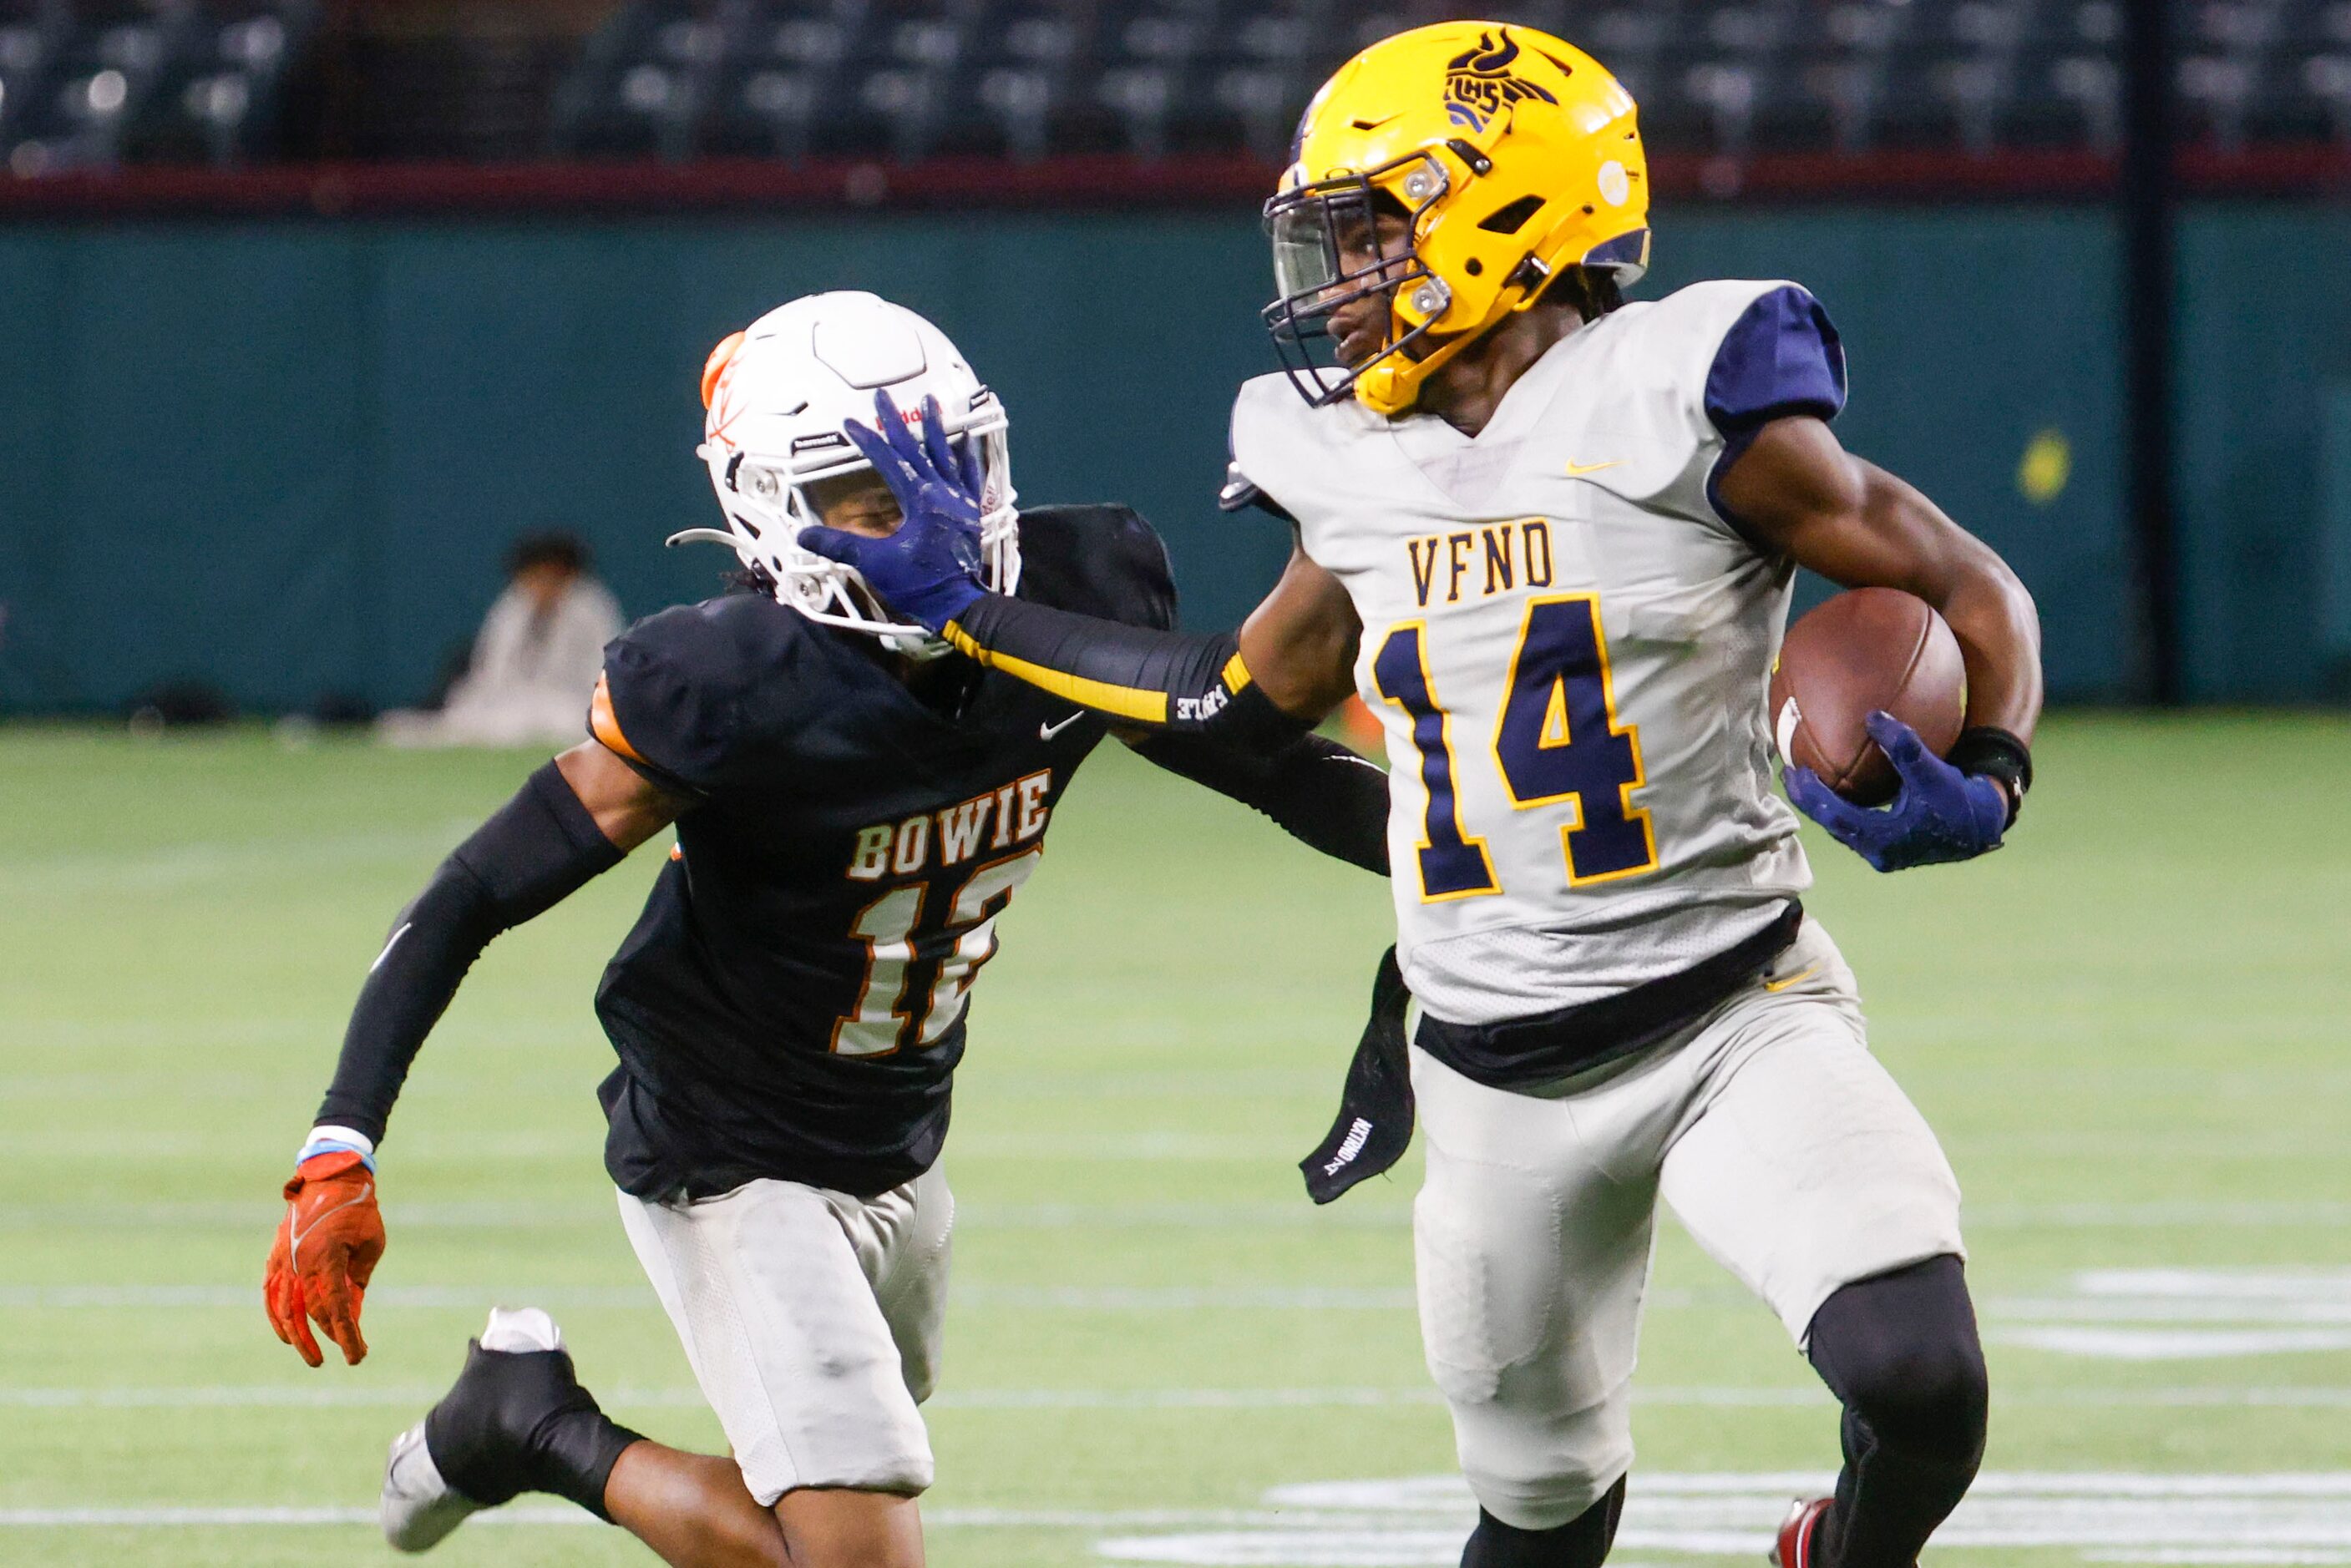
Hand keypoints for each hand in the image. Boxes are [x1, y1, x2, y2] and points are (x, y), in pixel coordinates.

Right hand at [264, 1148, 384, 1365]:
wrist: (331, 1179)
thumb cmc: (359, 1211)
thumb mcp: (371, 1244)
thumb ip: (359, 1279)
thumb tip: (351, 1311)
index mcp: (327, 1258)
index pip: (336, 1308)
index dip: (346, 1335)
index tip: (357, 1356)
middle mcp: (300, 1263)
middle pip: (311, 1312)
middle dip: (331, 1336)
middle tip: (347, 1354)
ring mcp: (282, 1261)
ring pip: (284, 1310)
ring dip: (298, 1337)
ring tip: (313, 1357)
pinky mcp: (274, 1257)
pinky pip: (270, 1294)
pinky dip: (276, 1316)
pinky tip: (286, 1334)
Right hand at [797, 390, 989, 632]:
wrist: (958, 604)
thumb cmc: (918, 584)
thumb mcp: (875, 564)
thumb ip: (840, 545)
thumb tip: (803, 534)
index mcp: (918, 500)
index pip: (887, 460)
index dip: (867, 440)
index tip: (850, 423)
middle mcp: (941, 492)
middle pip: (915, 449)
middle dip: (897, 422)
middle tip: (884, 396)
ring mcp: (960, 500)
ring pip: (946, 455)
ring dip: (936, 428)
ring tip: (932, 401)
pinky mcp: (971, 510)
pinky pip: (971, 475)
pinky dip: (968, 456)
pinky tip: (966, 439)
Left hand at [1784, 710, 2006, 872]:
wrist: (1982, 827)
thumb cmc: (1959, 801)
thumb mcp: (1933, 773)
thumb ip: (1904, 748)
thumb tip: (1873, 717)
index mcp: (1884, 840)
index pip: (1835, 817)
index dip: (1812, 795)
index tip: (1796, 771)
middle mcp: (1878, 851)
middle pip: (1831, 825)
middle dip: (1808, 800)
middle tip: (1790, 773)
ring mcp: (1882, 851)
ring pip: (1841, 827)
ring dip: (1822, 804)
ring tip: (1804, 779)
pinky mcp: (1889, 845)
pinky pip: (1854, 825)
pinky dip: (1840, 806)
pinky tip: (1835, 786)